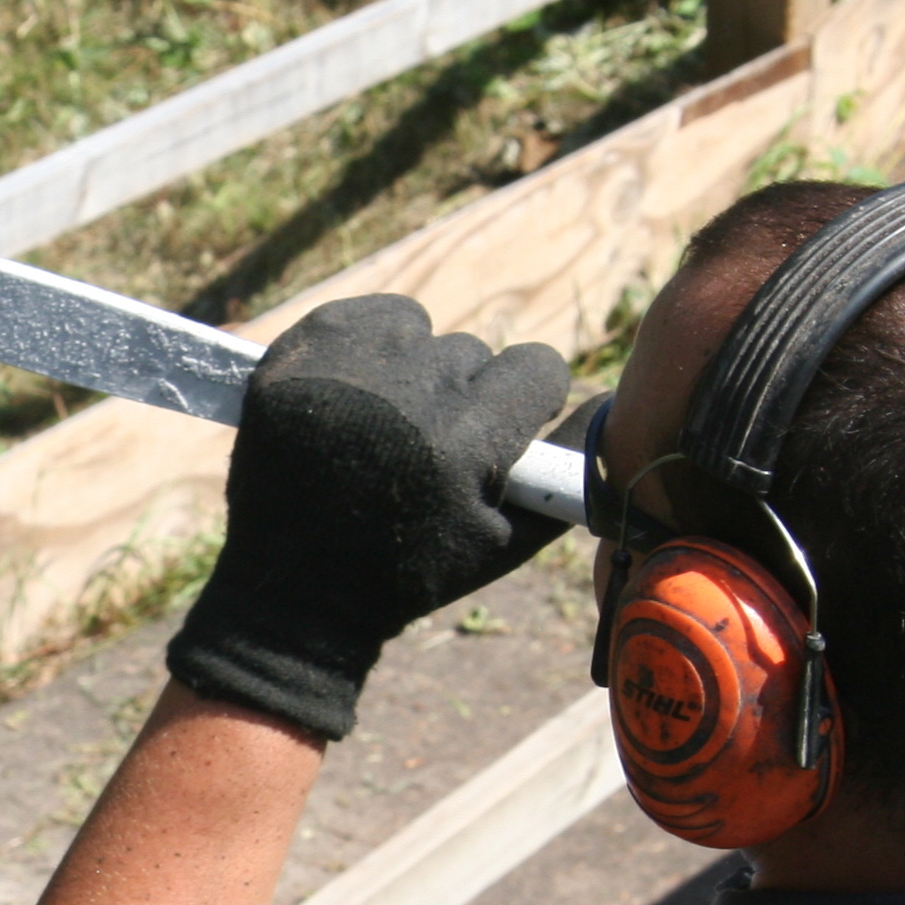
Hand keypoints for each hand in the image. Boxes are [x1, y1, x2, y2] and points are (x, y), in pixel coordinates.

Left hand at [165, 295, 570, 739]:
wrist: (297, 590)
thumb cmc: (411, 571)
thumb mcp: (505, 538)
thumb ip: (567, 469)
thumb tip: (608, 403)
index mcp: (465, 440)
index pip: (536, 367)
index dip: (524, 403)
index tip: (499, 432)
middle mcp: (407, 394)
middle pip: (474, 354)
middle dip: (464, 396)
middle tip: (424, 449)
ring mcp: (346, 369)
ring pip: (421, 330)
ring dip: (416, 368)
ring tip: (385, 425)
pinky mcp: (299, 353)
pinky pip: (367, 315)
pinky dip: (371, 345)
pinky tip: (358, 394)